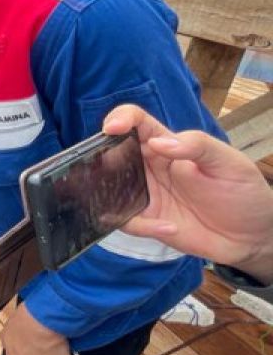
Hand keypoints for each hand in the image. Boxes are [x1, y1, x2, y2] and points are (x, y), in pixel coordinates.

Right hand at [103, 104, 272, 281]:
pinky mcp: (148, 222)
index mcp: (167, 144)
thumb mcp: (229, 162)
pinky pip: (127, 222)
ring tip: (124, 201)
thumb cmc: (243, 191)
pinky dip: (141, 226)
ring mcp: (147, 195)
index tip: (112, 128)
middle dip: (101, 156)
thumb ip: (197, 146)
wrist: (253, 235)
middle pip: (112, 153)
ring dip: (106, 193)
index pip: (137, 123)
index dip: (120, 118)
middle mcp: (150, 167)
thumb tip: (157, 143)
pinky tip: (171, 228)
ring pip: (109, 188)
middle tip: (106, 166)